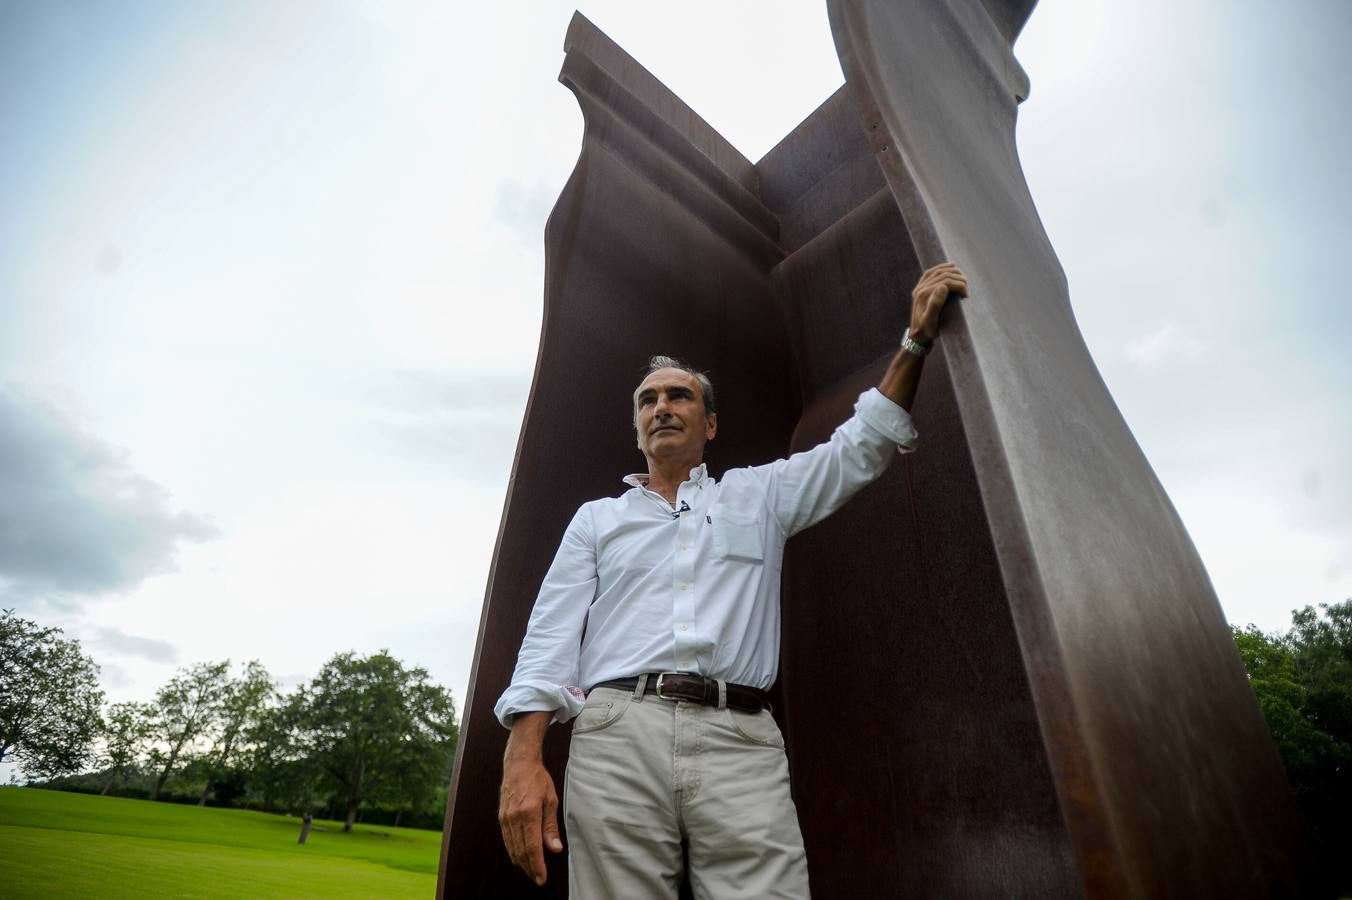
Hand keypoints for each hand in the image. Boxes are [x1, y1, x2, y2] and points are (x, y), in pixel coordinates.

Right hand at [499, 756, 562, 885]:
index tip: (542, 878)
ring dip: (521, 862)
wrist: (518, 764)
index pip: (532, 847)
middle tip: (538, 878)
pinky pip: (507, 840)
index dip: (537, 866)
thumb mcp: (551, 800)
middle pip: (520, 851)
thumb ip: (551, 827)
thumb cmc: (538, 779)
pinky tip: (520, 856)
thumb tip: (555, 849)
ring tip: (531, 870)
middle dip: (529, 868)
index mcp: (529, 813)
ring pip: (512, 848)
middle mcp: (514, 818)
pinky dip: (513, 851)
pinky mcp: (501, 817)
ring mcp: (505, 818)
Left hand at [908, 262, 967, 343]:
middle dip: (959, 278)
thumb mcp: (931, 322)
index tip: (967, 295)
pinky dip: (942, 267)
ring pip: (938, 271)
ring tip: (964, 280)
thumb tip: (943, 287)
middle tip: (967, 289)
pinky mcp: (920, 288)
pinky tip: (951, 266)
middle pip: (943, 274)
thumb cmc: (927, 331)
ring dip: (953, 272)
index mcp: (924, 295)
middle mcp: (920, 288)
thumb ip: (935, 305)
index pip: (946, 282)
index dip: (959, 285)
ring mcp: (919, 287)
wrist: (917, 336)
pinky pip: (931, 272)